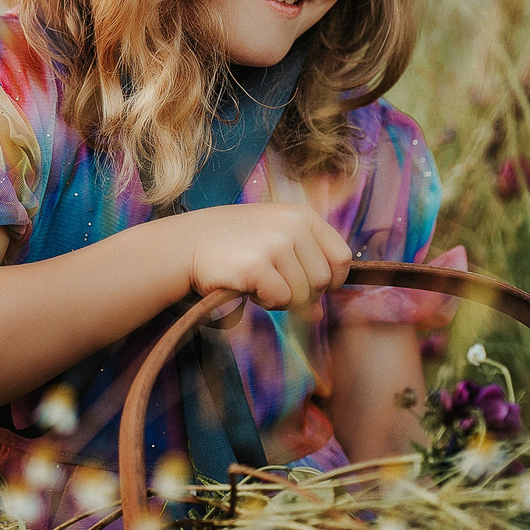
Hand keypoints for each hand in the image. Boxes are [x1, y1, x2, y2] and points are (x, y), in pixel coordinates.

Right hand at [176, 203, 353, 312]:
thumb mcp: (275, 244)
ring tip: (257, 281)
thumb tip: (318, 314)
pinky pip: (279, 299)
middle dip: (302, 293)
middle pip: (322, 281)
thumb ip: (302, 270)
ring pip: (302, 294)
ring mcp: (275, 244)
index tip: (314, 288)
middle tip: (274, 285)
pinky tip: (247, 286)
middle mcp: (293, 225)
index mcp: (302, 215)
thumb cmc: (235, 245)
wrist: (188, 243)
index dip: (332, 280)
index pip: (342, 257)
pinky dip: (265, 301)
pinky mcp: (256, 265)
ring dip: (281, 298)